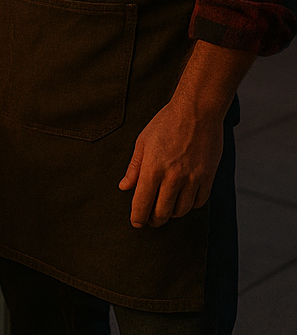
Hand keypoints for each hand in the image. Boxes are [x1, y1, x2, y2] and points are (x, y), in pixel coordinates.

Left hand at [118, 100, 223, 226]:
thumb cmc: (166, 123)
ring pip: (181, 211)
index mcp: (153, 167)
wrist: (197, 112)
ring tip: (165, 207)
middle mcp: (173, 176)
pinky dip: (189, 205)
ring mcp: (193, 179)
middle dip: (154, 220)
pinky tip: (182, 198)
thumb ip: (134, 168)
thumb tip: (125, 187)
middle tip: (149, 219)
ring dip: (171, 213)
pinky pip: (198, 202)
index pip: (142, 203)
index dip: (138, 217)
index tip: (136, 222)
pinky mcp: (208, 178)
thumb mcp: (143, 141)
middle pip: (162, 213)